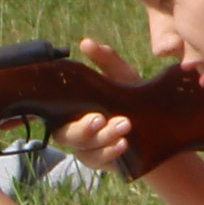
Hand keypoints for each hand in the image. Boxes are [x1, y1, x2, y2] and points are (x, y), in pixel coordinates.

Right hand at [51, 38, 143, 172]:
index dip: (41, 114)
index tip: (57, 110)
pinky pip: (100, 160)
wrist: (162, 124)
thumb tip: (86, 42)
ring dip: (103, 137)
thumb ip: (106, 61)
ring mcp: (88, 148)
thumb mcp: (122, 77)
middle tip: (100, 119)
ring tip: (124, 125)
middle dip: (83, 128)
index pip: (51, 112)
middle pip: (66, 134)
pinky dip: (110, 152)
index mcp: (73, 108)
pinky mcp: (101, 162)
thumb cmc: (133, 96)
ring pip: (85, 148)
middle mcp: (75, 130)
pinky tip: (123, 144)